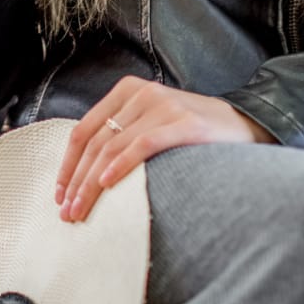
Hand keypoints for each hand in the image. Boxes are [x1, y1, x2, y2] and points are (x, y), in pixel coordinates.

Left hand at [55, 77, 275, 222]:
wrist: (244, 123)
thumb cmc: (191, 130)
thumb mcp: (151, 121)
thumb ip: (123, 133)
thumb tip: (85, 173)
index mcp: (128, 91)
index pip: (84, 129)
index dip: (68, 164)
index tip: (59, 194)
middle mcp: (142, 94)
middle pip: (96, 141)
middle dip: (77, 180)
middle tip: (67, 212)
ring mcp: (163, 106)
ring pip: (113, 146)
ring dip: (92, 183)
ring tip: (81, 210)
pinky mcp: (183, 124)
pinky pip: (143, 145)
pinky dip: (121, 165)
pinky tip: (108, 184)